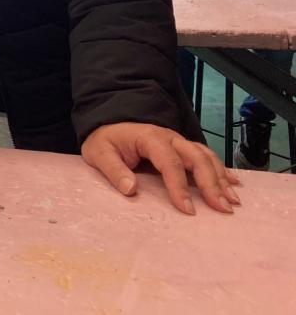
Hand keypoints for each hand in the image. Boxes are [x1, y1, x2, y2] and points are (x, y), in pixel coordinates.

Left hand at [81, 122, 240, 214]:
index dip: (179, 186)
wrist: (108, 124)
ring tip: (233, 201)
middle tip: (223, 208)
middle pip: (196, 157)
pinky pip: (206, 155)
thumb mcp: (99, 153)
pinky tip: (234, 183)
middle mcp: (169, 137)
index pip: (169, 162)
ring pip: (206, 156)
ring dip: (221, 178)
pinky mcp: (182, 146)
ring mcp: (178, 140)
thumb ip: (113, 170)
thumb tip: (130, 190)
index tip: (188, 209)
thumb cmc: (105, 141)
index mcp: (149, 138)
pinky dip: (221, 169)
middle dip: (211, 183)